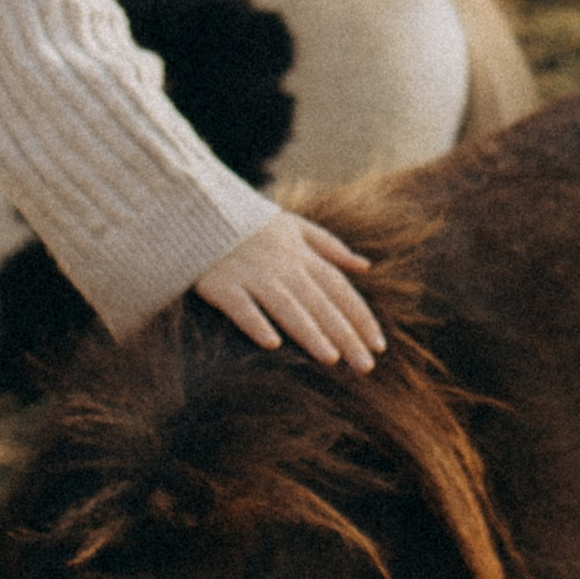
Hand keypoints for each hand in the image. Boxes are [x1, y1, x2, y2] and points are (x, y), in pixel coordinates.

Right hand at [195, 212, 384, 370]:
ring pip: (287, 307)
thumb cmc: (252, 225)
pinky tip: (272, 344)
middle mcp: (282, 266)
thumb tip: (365, 266)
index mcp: (302, 254)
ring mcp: (252, 275)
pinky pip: (241, 306)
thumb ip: (331, 247)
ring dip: (310, 332)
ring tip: (331, 359)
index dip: (360, 317)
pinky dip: (256, 322)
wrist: (200, 212)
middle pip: (320, 304)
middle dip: (345, 335)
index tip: (378, 345)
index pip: (340, 288)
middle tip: (365, 366)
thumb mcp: (296, 226)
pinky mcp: (222, 284)